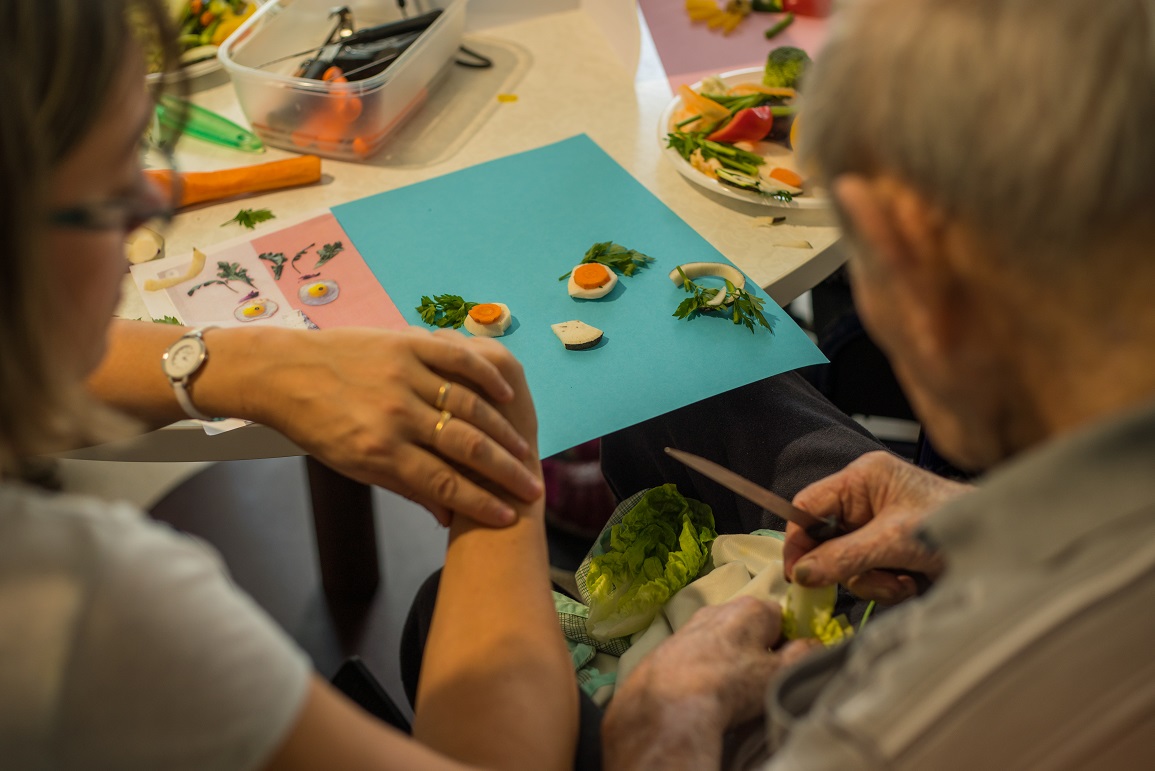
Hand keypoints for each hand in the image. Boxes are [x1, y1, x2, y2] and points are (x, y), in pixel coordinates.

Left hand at [244, 326, 542, 526]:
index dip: (480, 503)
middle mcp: (395, 414)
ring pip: (469, 405)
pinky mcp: (404, 344)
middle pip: (466, 447)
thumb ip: (404, 485)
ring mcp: (403, 375)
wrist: (281, 371)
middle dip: (505, 473)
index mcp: (380, 450)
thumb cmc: (316, 425)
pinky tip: (507, 397)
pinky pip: (456, 359)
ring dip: (503, 431)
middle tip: (533, 488)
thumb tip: (448, 515)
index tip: (508, 517)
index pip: (443, 483)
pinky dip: (486, 377)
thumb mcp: (353, 466)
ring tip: (525, 452)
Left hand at [603, 597, 819, 769]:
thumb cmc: (731, 686)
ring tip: (726, 691)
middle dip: (753, 650)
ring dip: (723, 660)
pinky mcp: (663, 650)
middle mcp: (715, 609)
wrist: (668, 706)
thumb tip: (817, 644)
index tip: (783, 665)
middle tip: (756, 682)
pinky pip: (690, 657)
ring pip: (716, 641)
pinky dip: (697, 671)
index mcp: (748, 608)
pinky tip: (699, 692)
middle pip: (745, 627)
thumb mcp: (780, 674)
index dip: (785, 640)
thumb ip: (805, 654)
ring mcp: (685, 628)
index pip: (779, 616)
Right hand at [785, 451, 970, 602]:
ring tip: (904, 580)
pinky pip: (868, 572)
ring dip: (872, 580)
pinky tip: (913, 581)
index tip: (796, 574)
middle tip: (872, 579)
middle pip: (825, 539)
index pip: (807, 505)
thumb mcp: (895, 542)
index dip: (797, 540)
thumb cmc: (956, 525)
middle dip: (848, 567)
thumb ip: (844, 557)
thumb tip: (800, 574)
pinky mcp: (892, 548)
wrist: (1009, 546)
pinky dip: (887, 584)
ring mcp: (878, 524)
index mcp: (862, 478)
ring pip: (846, 562)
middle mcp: (866, 497)